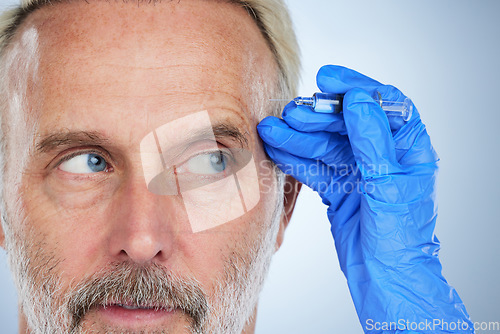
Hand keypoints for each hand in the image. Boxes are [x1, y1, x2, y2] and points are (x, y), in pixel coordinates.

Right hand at [258, 65, 472, 332]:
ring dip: (298, 137)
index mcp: (408, 148)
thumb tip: (358, 100)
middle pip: (346, 123)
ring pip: (325, 145)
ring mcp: (359, 171)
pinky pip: (315, 167)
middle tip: (290, 113)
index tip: (327, 78)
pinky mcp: (340, 188)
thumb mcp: (389, 187)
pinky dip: (295, 158)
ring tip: (271, 129)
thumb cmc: (400, 240)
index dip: (354, 87)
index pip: (382, 104)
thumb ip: (373, 142)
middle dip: (316, 117)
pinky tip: (276, 148)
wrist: (386, 281)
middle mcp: (383, 155)